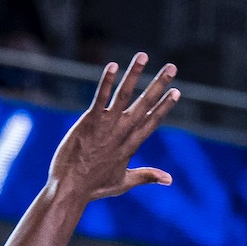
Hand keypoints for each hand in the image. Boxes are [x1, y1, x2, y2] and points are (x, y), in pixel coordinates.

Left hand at [48, 55, 181, 204]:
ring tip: (143, 55)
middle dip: (159, 85)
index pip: (152, 122)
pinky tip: (113, 66)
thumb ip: (147, 176)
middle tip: (172, 67)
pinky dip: (106, 82)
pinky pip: (100, 98)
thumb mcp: (123, 183)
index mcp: (130, 146)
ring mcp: (106, 127)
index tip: (176, 91)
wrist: (70, 190)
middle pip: (144, 105)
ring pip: (124, 96)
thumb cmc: (93, 188)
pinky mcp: (89, 122)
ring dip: (134, 74)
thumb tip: (170, 180)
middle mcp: (122, 133)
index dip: (164, 106)